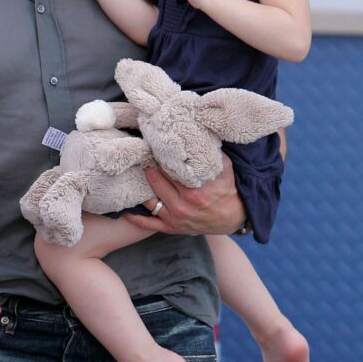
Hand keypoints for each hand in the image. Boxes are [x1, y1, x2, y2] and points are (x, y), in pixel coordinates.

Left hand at [123, 154, 245, 234]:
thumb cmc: (229, 189)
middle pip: (157, 181)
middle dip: (149, 167)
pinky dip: (137, 219)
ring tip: (134, 174)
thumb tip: (197, 133)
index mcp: (194, 189)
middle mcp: (182, 205)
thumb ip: (209, 153)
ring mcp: (176, 218)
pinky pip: (150, 224)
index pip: (169, 168)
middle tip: (141, 155)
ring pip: (150, 200)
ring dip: (141, 188)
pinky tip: (127, 210)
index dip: (159, 155)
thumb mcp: (224, 167)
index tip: (152, 145)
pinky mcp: (173, 228)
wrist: (236, 216)